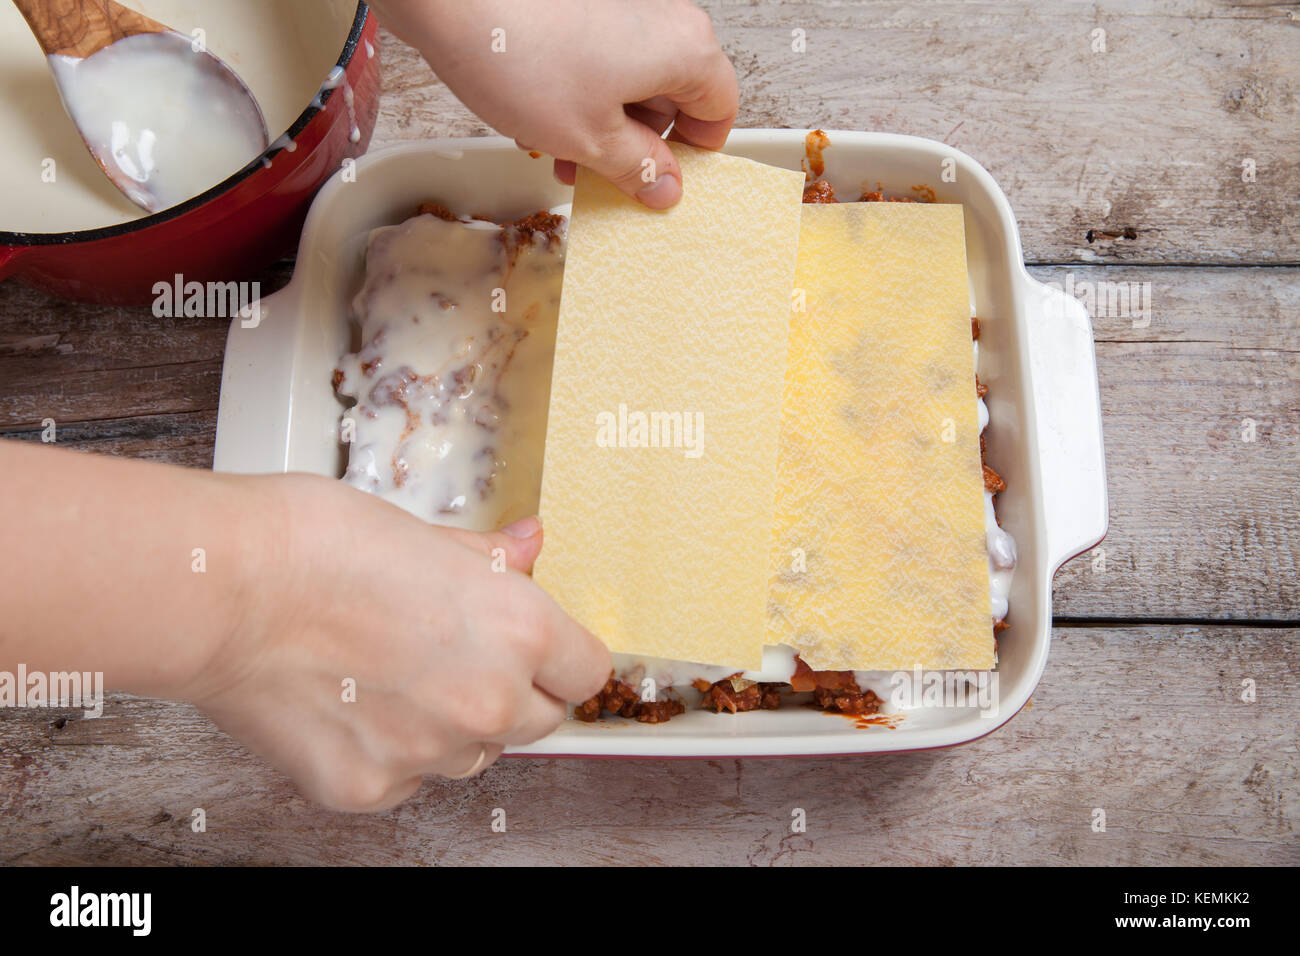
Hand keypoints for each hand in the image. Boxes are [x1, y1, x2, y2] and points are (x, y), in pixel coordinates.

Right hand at [185, 473, 609, 811]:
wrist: (224, 589)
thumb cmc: (315, 545)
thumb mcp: (425, 533)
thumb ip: (490, 559)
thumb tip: (529, 545)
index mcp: (518, 630)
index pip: (586, 671)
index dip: (562, 658)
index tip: (542, 653)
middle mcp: (487, 701)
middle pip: (540, 720)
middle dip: (513, 694)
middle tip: (457, 656)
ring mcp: (429, 753)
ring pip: (474, 755)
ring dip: (452, 726)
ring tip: (392, 674)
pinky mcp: (370, 787)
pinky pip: (407, 779)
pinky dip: (389, 752)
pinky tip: (350, 704)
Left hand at [373, 0, 738, 206]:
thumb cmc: (522, 57)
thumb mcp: (589, 139)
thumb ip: (637, 169)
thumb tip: (666, 188)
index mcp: (685, 49)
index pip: (719, 110)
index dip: (692, 154)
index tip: (661, 181)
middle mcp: (663, 18)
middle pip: (674, 96)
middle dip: (637, 145)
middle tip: (602, 178)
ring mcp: (623, 7)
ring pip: (632, 81)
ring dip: (603, 128)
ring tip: (561, 155)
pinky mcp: (583, 7)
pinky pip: (600, 60)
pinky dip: (581, 96)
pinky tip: (542, 121)